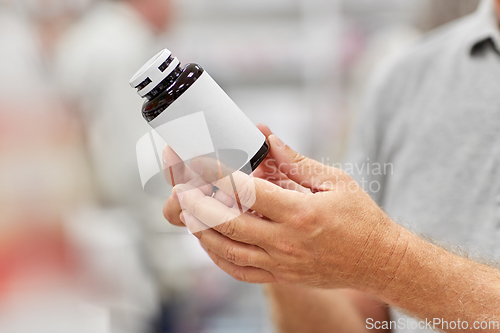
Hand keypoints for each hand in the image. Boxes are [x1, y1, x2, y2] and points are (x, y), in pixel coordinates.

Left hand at [163, 125, 407, 290]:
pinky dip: (217, 256)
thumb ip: (295, 161)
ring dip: (201, 229)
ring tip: (185, 210)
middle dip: (198, 203)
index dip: (218, 174)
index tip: (198, 161)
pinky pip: (240, 271)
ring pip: (228, 249)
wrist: (379, 261)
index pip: (248, 191)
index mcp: (301, 213)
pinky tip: (206, 240)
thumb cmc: (360, 218)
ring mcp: (282, 263)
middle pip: (229, 222)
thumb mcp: (334, 182)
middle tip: (180, 187)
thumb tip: (267, 138)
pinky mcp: (281, 276)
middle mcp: (287, 241)